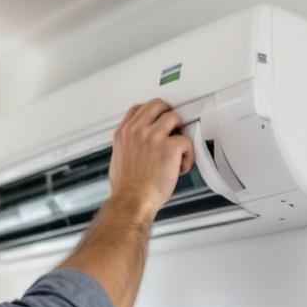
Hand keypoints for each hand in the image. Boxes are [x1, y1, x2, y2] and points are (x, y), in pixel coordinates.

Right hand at [108, 98, 194, 217]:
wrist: (132, 201)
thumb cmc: (126, 188)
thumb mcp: (118, 159)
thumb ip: (128, 145)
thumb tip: (138, 146)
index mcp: (123, 133)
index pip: (138, 108)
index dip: (151, 112)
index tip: (157, 119)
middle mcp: (137, 131)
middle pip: (157, 105)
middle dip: (168, 114)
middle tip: (174, 127)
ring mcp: (153, 137)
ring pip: (174, 117)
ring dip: (179, 131)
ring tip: (178, 148)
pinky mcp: (169, 148)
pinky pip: (186, 141)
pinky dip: (188, 154)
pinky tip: (181, 166)